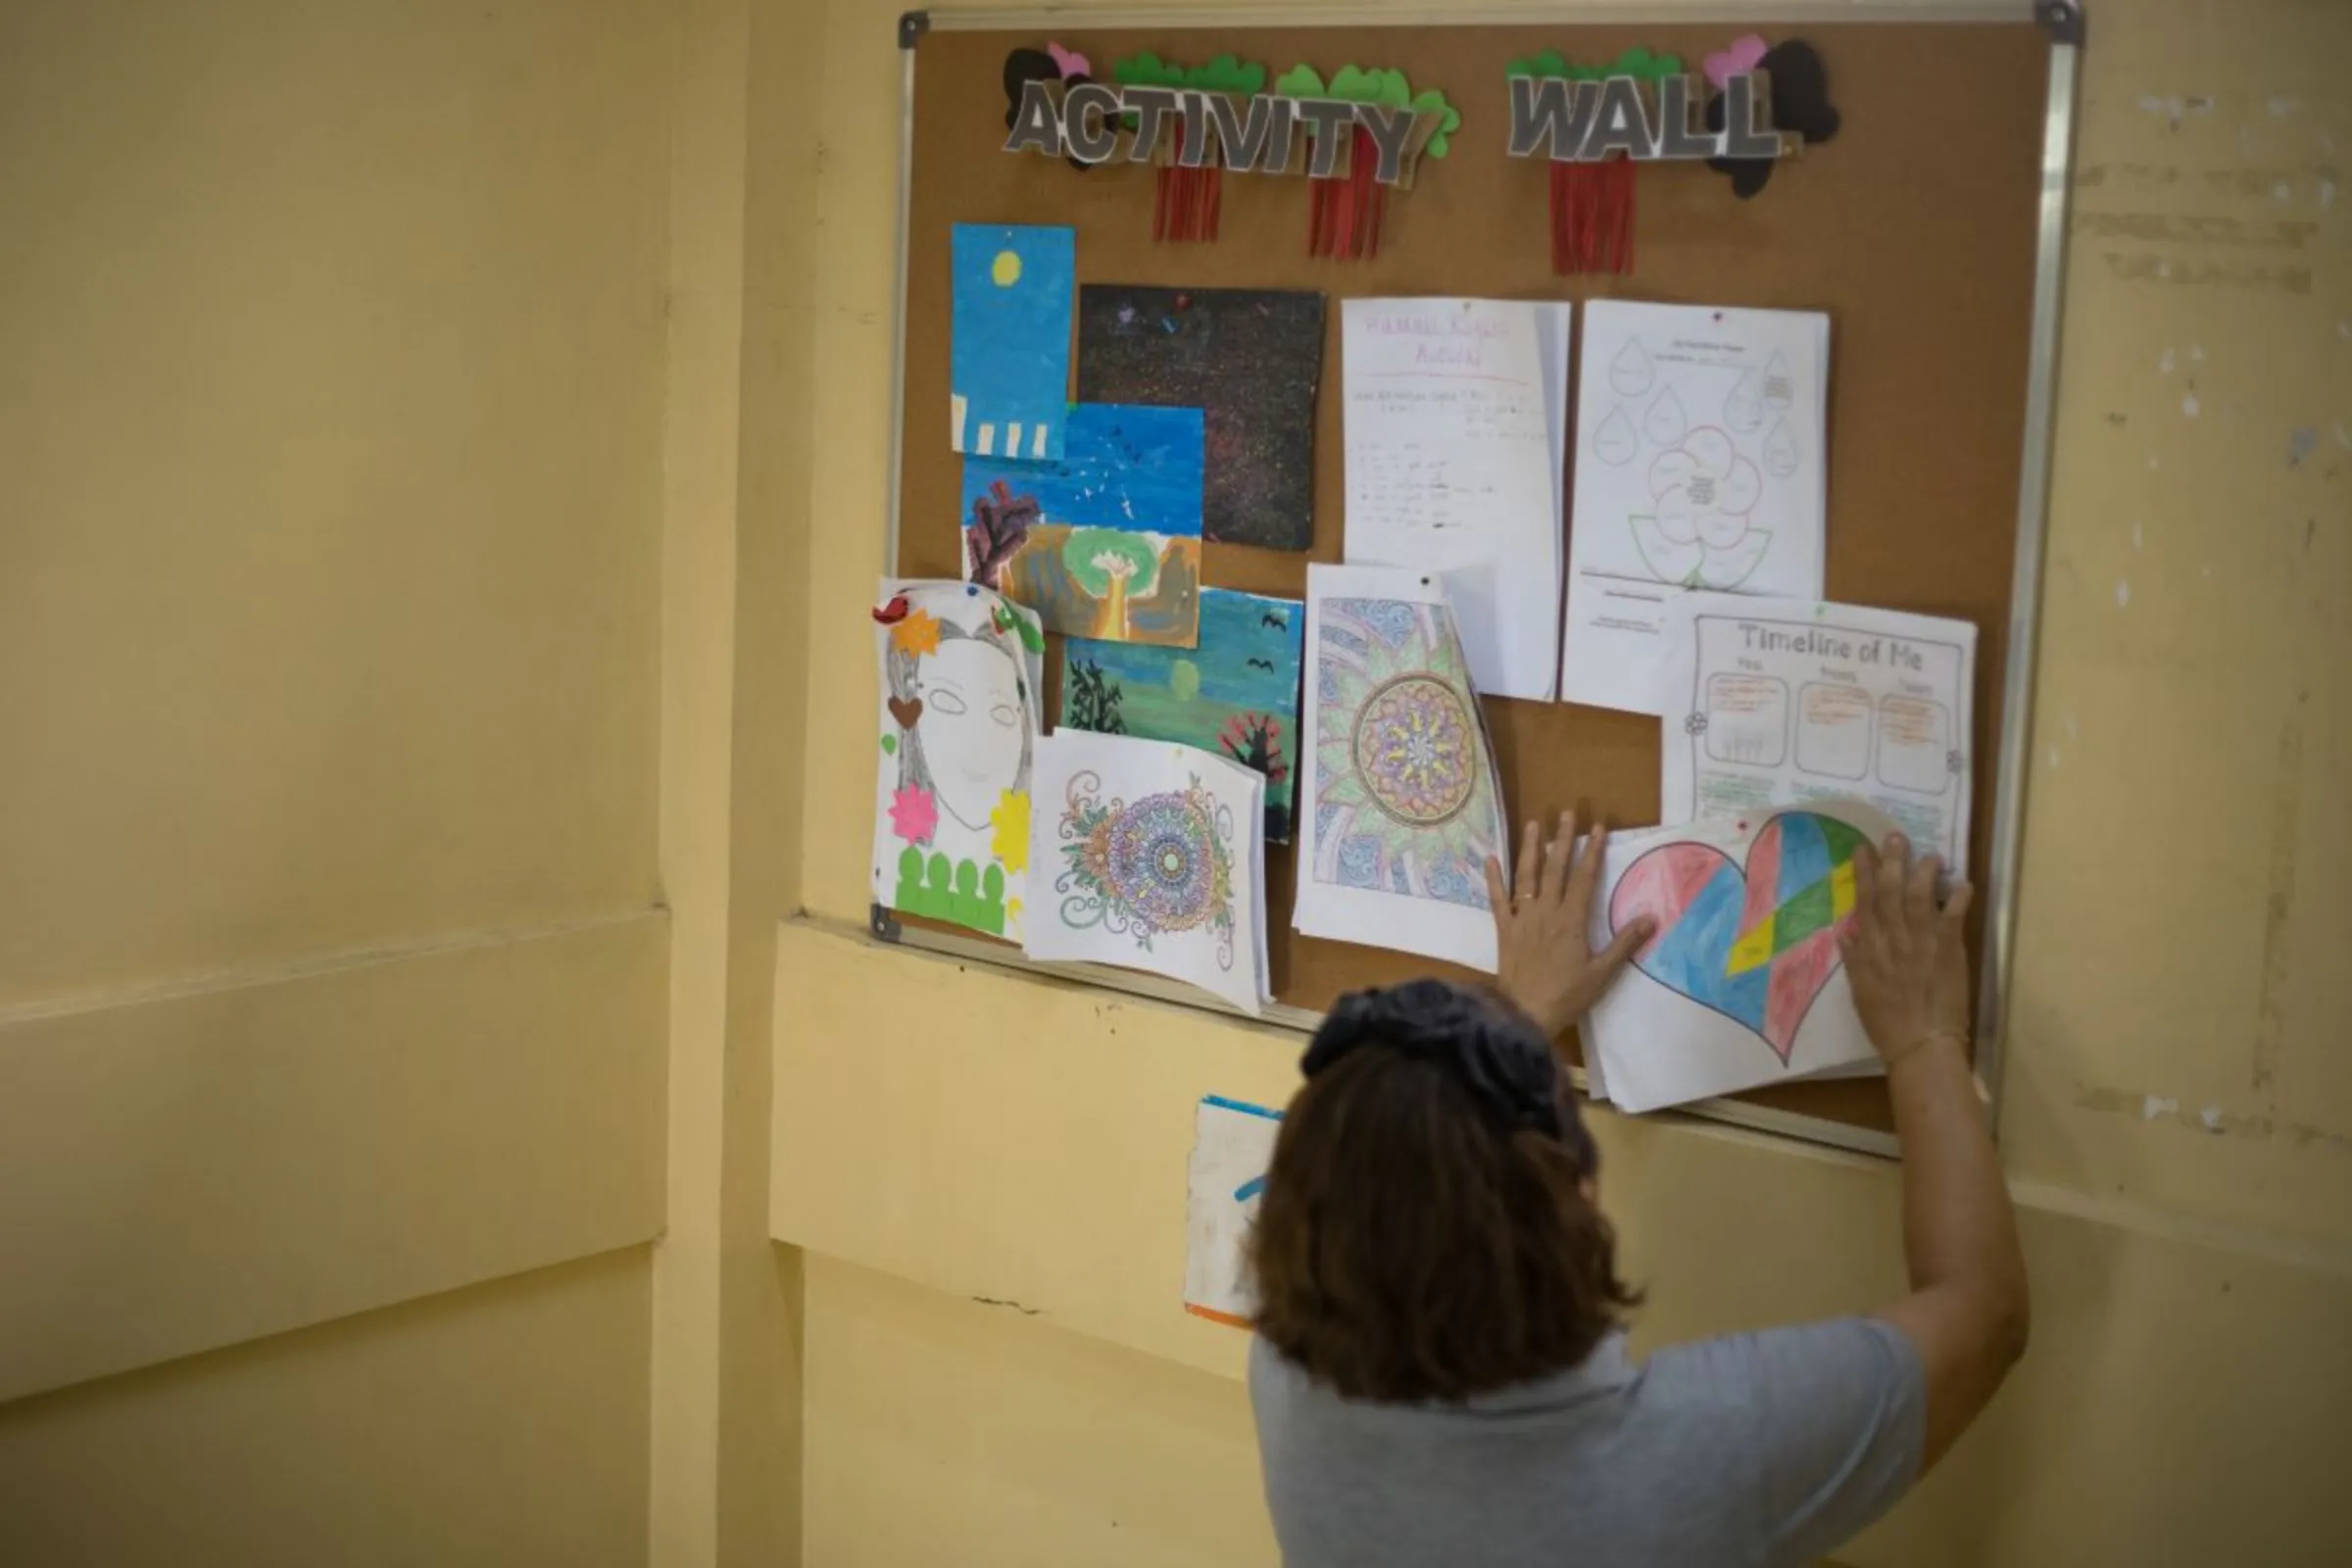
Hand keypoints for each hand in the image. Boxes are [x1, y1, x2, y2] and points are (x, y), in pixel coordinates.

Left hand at [1485, 810, 1653, 1040]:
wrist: (1524, 1013)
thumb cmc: (1567, 995)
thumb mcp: (1602, 973)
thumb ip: (1625, 943)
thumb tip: (1651, 918)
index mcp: (1571, 920)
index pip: (1584, 878)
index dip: (1592, 852)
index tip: (1597, 828)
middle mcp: (1545, 912)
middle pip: (1555, 868)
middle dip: (1562, 839)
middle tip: (1567, 813)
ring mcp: (1522, 918)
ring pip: (1526, 876)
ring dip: (1529, 848)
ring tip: (1533, 824)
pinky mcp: (1503, 929)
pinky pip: (1497, 898)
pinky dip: (1493, 878)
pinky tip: (1490, 857)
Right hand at [1841, 833, 1973, 1064]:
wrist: (1921, 1044)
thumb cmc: (1887, 1023)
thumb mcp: (1860, 991)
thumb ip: (1854, 960)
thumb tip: (1844, 932)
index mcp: (1870, 949)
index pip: (1864, 903)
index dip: (1864, 874)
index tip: (1862, 849)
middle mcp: (1894, 940)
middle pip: (1891, 892)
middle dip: (1892, 862)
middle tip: (1895, 836)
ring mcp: (1922, 942)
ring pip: (1919, 897)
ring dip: (1924, 872)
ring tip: (1930, 854)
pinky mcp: (1950, 950)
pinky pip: (1954, 916)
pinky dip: (1958, 897)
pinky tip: (1962, 882)